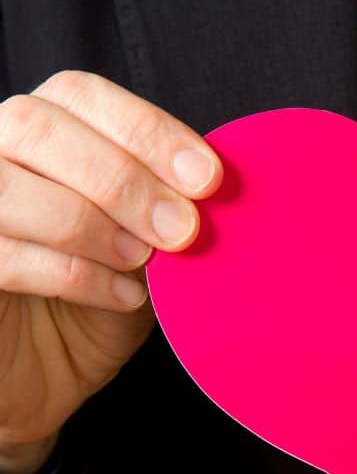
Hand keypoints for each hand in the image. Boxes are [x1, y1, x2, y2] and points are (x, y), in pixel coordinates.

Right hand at [0, 71, 221, 473]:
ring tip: (143, 262)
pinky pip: (3, 254)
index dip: (147, 130)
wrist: (48, 378)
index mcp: (44, 135)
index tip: (209, 179)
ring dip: (92, 224)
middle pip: (38, 127)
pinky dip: (75, 275)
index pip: (80, 95)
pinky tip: (123, 297)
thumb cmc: (100, 303)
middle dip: (123, 178)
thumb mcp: (148, 248)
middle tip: (183, 231)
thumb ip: (169, 210)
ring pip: (8, 184)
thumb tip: (218, 192)